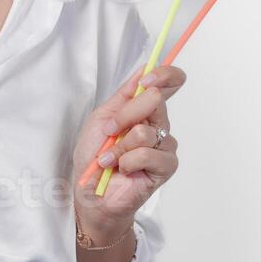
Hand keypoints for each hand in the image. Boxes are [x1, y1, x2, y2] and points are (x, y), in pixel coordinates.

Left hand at [70, 64, 184, 238]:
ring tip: (110, 158)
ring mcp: (164, 145)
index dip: (164, 74)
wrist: (91, 192)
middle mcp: (157, 123)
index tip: (146, 80)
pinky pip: (148, 154)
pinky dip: (127, 161)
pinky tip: (121, 169)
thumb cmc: (94, 156)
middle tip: (109, 131)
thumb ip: (125, 95)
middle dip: (124, 115)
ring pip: (145, 131)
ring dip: (120, 146)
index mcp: (144, 109)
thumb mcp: (102, 118)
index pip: (169, 82)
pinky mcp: (166, 166)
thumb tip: (144, 69)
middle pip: (156, 99)